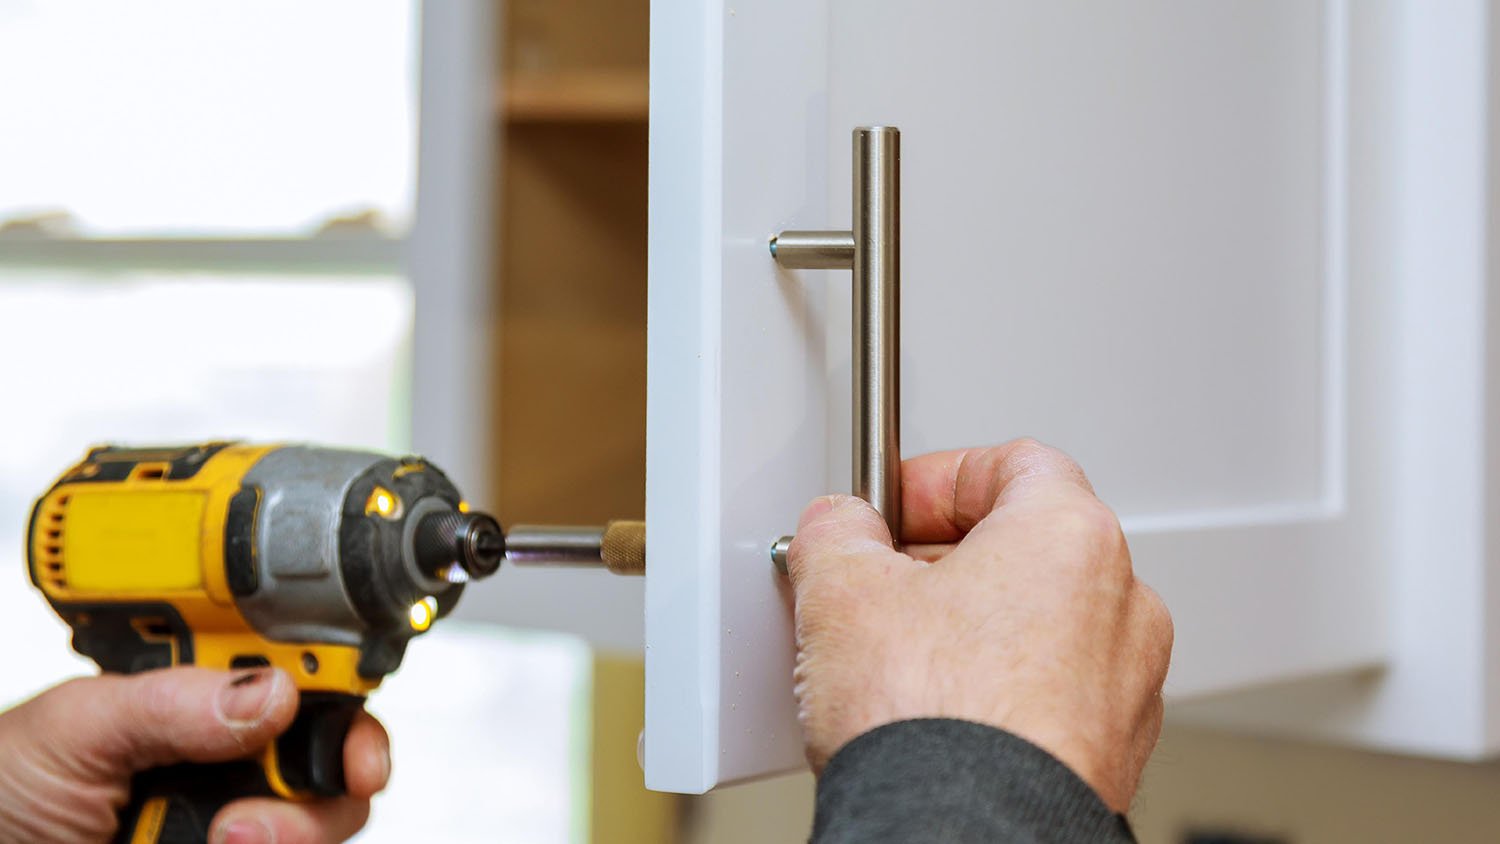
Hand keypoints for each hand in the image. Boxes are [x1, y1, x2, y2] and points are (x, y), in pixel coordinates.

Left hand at [0, 666, 389, 843]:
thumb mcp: (73, 729)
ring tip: (228, 836)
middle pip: (334, 752)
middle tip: (314, 786)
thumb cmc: (2, 796)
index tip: (355, 727)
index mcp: (195, 700)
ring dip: (296, 828)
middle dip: (338, 771)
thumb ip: (170, 701)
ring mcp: (234, 819)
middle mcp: (225, 759)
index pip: (299, 675)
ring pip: (322, 819)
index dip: (347, 694)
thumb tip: (272, 690)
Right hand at [786, 439, 1172, 811]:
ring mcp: (1126, 685)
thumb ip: (837, 531)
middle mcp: (1120, 603)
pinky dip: (1000, 691)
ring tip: (898, 659)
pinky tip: (936, 715)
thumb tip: (836, 529)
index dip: (934, 478)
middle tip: (876, 583)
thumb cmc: (933, 721)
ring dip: (972, 628)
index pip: (1010, 462)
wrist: (962, 835)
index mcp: (1069, 535)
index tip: (887, 510)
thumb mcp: (842, 590)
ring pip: (1041, 623)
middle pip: (1025, 546)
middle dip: (942, 559)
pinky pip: (1052, 693)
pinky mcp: (1111, 753)